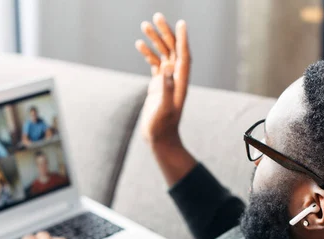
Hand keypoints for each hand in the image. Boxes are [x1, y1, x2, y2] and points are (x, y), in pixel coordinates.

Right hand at [135, 13, 190, 145]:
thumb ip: (166, 89)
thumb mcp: (164, 108)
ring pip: (163, 54)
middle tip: (157, 16)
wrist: (160, 139)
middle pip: (172, 50)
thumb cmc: (162, 126)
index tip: (181, 23)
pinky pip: (154, 65)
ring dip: (155, 40)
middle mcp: (175, 78)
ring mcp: (166, 81)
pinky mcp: (157, 86)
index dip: (182, 39)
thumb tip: (166, 69)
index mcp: (180, 82)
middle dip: (165, 33)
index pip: (183, 55)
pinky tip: (140, 44)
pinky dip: (148, 54)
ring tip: (145, 25)